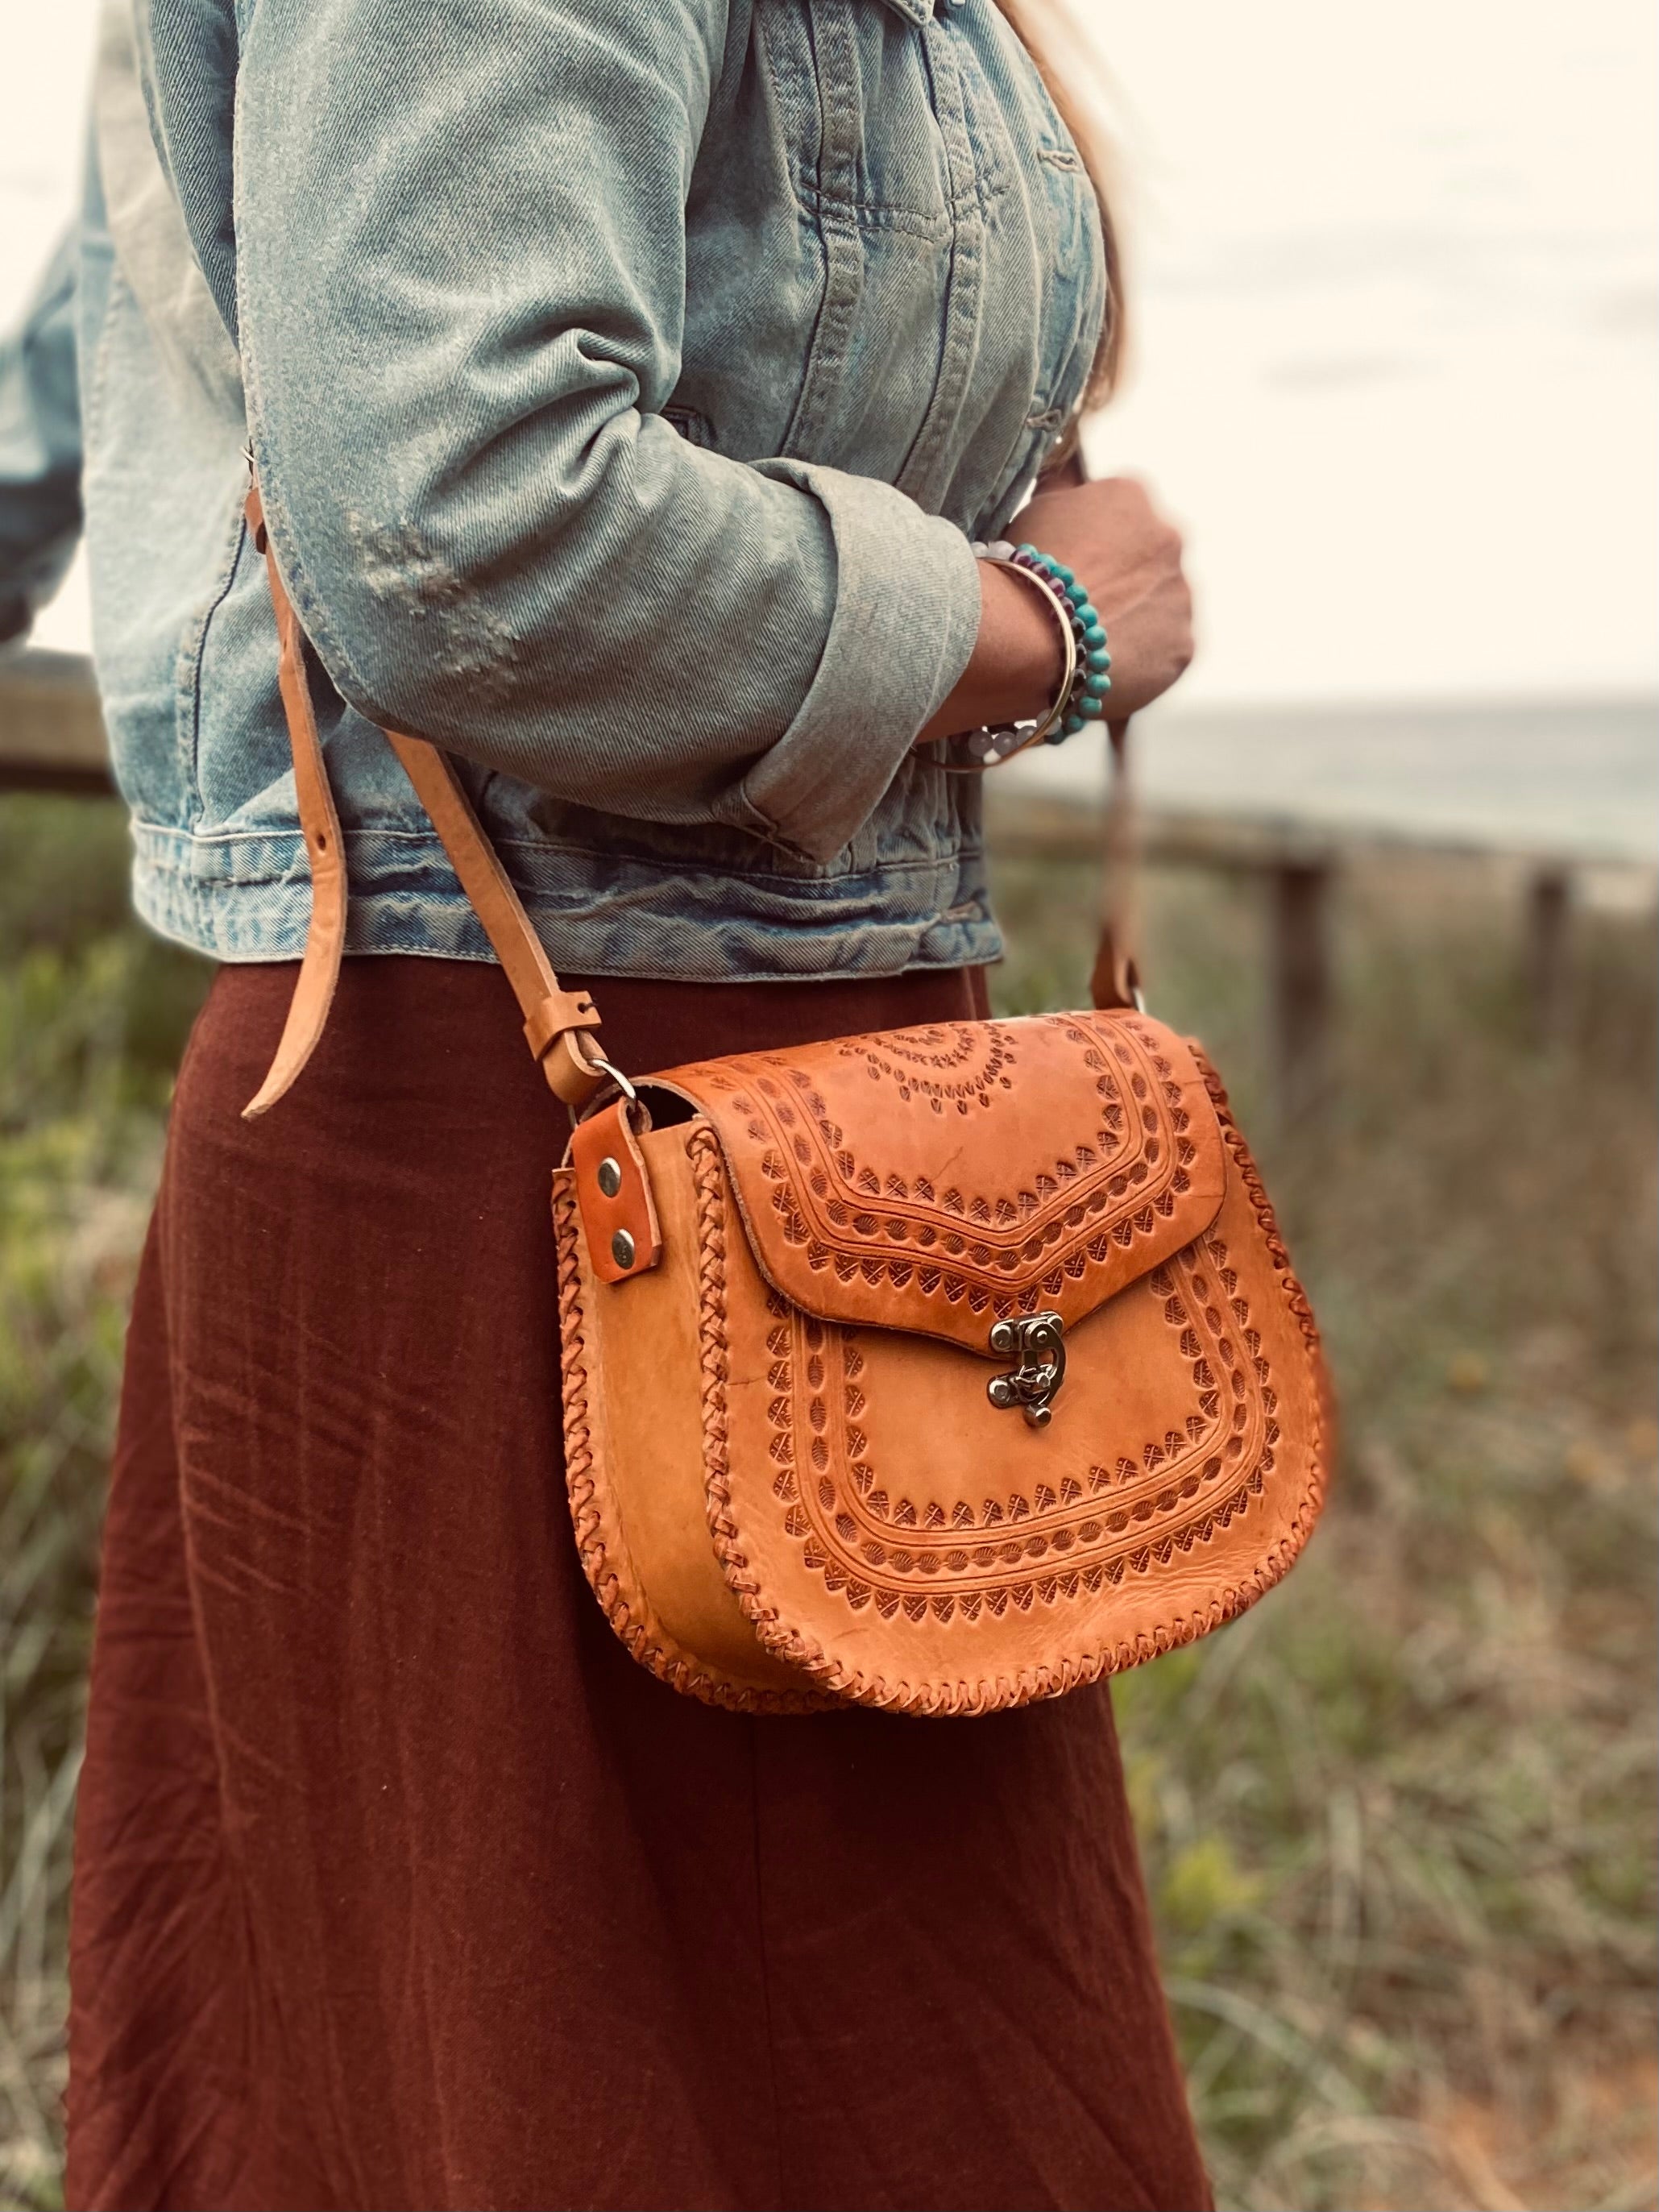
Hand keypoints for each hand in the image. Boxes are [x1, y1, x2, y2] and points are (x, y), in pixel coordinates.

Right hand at [1012, 476, 1193, 718]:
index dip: (1095, 538)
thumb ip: (1064, 488)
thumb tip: (1073, 468)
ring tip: (1089, 641)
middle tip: (1082, 605)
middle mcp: (1170, 537)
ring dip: (1134, 617)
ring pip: (1160, 604)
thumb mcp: (1037, 509)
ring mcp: (1181, 594)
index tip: (1074, 561)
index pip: (1122, 509)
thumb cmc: (1027, 571)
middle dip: (1123, 577)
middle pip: (1148, 557)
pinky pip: (1163, 651)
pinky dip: (1141, 659)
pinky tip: (1105, 663)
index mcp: (1132, 496)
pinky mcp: (1182, 646)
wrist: (1030, 639)